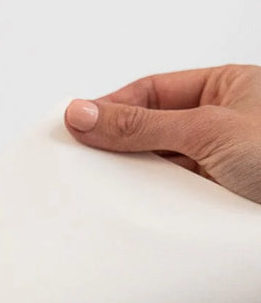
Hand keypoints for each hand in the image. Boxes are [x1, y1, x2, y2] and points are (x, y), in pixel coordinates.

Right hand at [64, 65, 260, 203]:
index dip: (111, 107)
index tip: (76, 125)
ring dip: (134, 182)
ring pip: (157, 169)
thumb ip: (142, 124)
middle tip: (80, 161)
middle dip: (117, 146)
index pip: (151, 92)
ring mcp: (215, 167)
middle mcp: (221, 126)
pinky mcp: (211, 204)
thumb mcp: (206, 130)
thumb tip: (86, 113)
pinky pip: (168, 201)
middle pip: (149, 131)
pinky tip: (134, 214)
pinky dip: (149, 208)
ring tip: (107, 191)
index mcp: (226, 89)